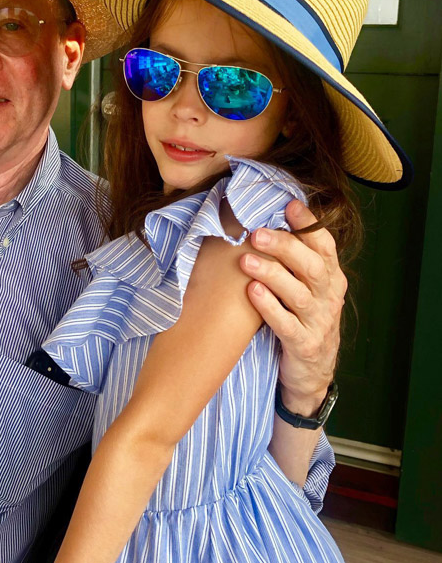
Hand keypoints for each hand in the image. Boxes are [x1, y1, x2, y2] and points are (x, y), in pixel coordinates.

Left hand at [239, 199, 346, 415]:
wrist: (311, 373)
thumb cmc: (301, 318)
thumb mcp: (304, 287)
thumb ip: (292, 260)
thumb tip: (264, 221)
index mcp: (330, 278)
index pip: (325, 246)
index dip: (309, 224)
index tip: (288, 204)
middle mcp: (329, 297)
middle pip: (311, 266)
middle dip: (284, 246)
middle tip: (256, 233)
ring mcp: (319, 323)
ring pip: (299, 294)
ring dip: (272, 274)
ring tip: (246, 260)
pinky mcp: (304, 346)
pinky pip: (287, 325)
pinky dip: (270, 307)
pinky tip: (252, 292)